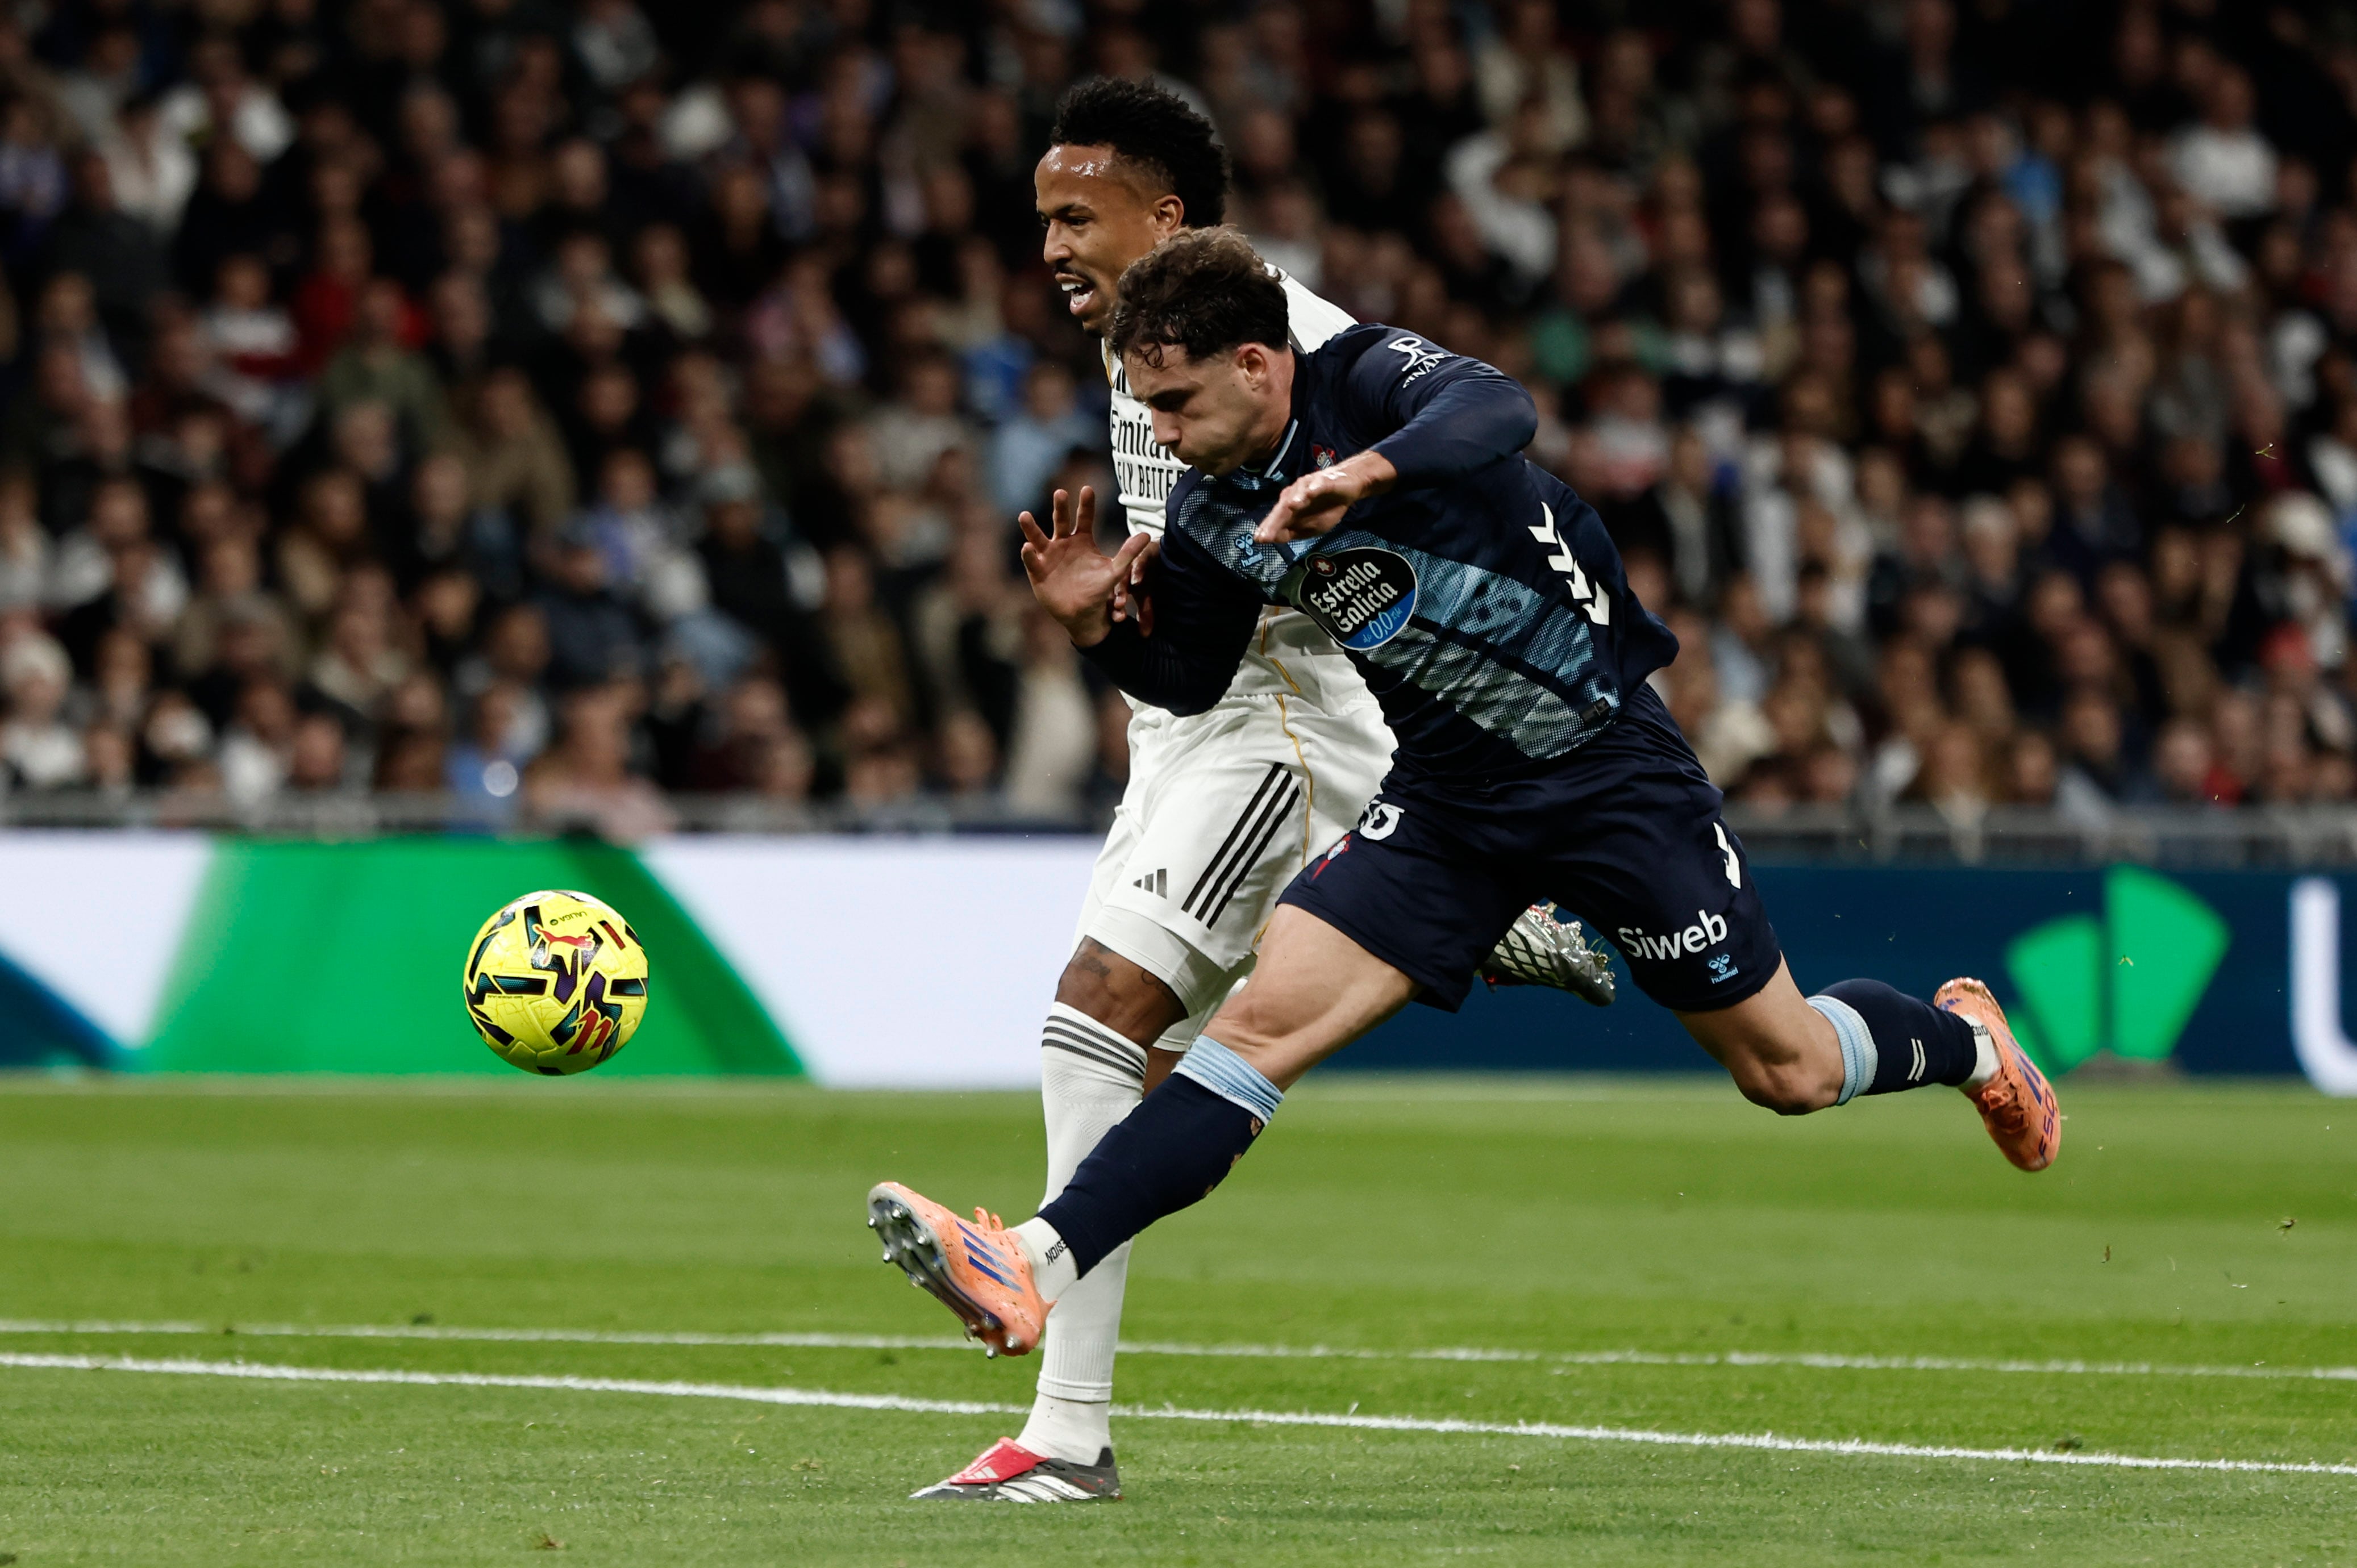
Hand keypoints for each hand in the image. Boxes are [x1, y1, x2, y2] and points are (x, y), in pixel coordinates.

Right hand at [1019, 486, 1151, 647]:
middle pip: (1061, 521)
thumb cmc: (1098, 590)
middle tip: (1061, 493)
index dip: (1086, 504)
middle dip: (1060, 507)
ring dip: (1031, 527)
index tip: (1088, 489)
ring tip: (1024, 515)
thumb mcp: (1115, 571)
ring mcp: (1048, 556)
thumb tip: (1147, 534)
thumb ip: (1129, 553)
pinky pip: (1032, 561)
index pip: (1084, 517)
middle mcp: (1063, 543)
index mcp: (1082, 540)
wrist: (1082, 613)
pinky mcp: (1038, 571)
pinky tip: (1027, 547)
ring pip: (1037, 537)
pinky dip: (1029, 555)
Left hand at [1253, 450, 1397, 543]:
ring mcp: (1308, 486)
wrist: (1349, 487)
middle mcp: (1294, 494)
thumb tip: (1275, 539)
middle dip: (1274, 521)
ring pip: (1297, 494)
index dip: (1268, 529)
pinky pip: (1317, 485)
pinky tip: (1309, 494)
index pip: (1276, 519)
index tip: (1259, 540)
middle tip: (1266, 534)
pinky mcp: (1323, 481)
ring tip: (1287, 510)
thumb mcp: (1311, 527)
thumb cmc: (1328, 507)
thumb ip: (1293, 531)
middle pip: (1282, 508)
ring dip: (1292, 501)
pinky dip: (1313, 489)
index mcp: (1289, 506)